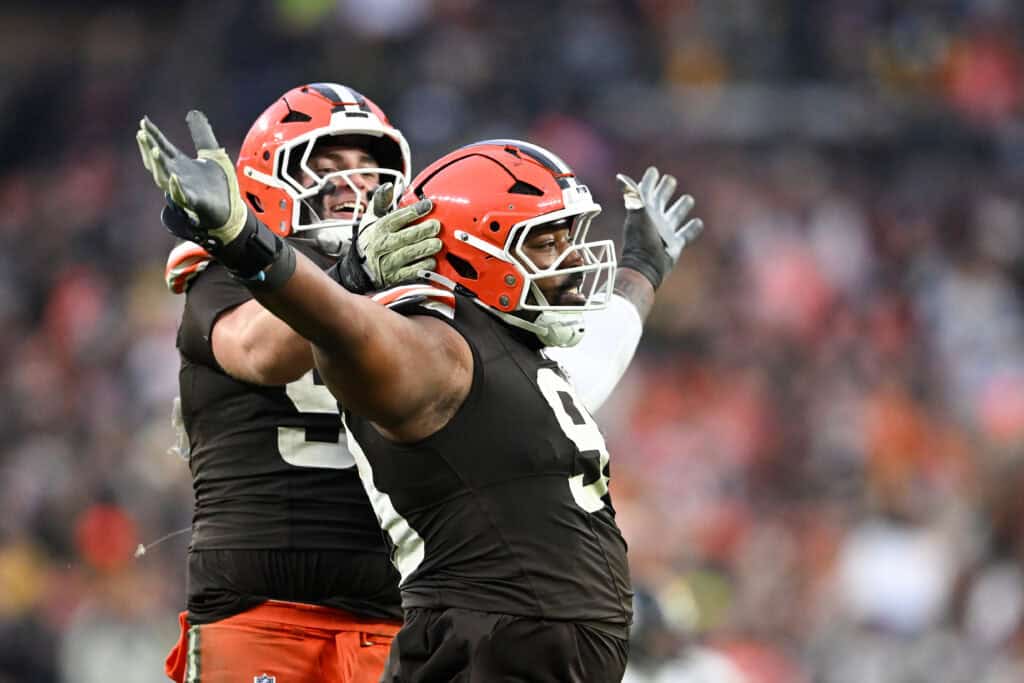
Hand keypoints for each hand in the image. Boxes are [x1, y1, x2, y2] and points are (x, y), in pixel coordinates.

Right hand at [136, 110, 246, 246]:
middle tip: (141, 134)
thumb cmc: (220, 185)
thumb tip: (193, 112)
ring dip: (158, 164)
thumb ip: (202, 134)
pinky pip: (182, 196)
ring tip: (154, 150)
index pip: (162, 147)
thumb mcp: (213, 154)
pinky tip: (173, 176)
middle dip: (148, 148)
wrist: (232, 209)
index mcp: (180, 165)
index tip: (143, 121)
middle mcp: (178, 177)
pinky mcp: (195, 203)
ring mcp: (184, 191)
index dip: (153, 135)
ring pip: (163, 178)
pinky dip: (176, 187)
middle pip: (157, 161)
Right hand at [332, 183, 441, 292]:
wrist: (357, 270)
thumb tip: (388, 187)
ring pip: (409, 254)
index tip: (428, 205)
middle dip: (423, 230)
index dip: (414, 210)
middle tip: (436, 226)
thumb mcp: (370, 219)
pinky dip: (423, 267)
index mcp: (378, 228)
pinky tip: (432, 261)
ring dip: (425, 248)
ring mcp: (389, 262)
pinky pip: (411, 272)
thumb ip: (381, 202)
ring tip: (437, 243)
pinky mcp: (395, 277)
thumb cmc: (369, 240)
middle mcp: (382, 245)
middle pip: (406, 236)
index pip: (397, 217)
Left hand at [616, 166, 703, 288]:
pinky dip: (693, 228)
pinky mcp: (675, 244)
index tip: (653, 171)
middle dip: (666, 189)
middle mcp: (655, 219)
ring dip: (682, 206)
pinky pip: (686, 234)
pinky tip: (698, 222)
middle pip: (662, 200)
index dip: (649, 180)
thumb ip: (632, 195)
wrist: (646, 267)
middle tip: (670, 179)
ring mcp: (665, 231)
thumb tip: (620, 177)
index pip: (646, 191)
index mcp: (645, 211)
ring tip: (688, 199)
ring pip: (676, 214)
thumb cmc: (640, 240)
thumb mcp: (637, 214)